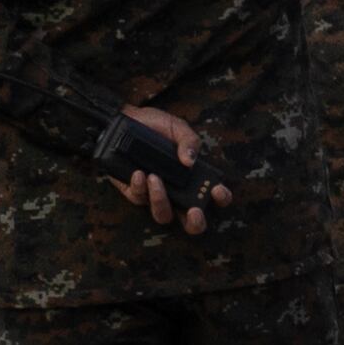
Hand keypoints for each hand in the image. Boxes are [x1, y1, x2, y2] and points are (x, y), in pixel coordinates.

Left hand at [111, 104, 222, 232]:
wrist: (123, 121)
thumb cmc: (154, 126)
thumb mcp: (176, 127)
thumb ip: (189, 141)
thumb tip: (190, 160)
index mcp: (191, 177)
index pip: (212, 196)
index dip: (220, 199)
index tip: (217, 190)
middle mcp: (176, 192)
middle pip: (190, 222)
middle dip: (196, 223)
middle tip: (194, 211)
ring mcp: (154, 195)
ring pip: (162, 215)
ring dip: (161, 200)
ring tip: (154, 177)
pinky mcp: (134, 192)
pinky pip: (139, 198)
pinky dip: (139, 187)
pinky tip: (139, 173)